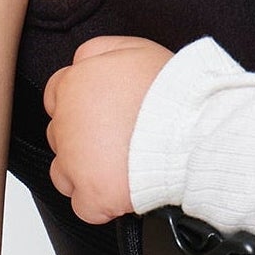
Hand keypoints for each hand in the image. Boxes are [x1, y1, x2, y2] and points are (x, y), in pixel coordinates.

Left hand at [42, 34, 173, 222]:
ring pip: (64, 172)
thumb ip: (100, 51)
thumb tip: (83, 60)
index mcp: (76, 85)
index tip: (101, 114)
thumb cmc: (176, 93)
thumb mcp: (136, 49)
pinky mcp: (93, 194)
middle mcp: (67, 122)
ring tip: (122, 168)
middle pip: (60, 134)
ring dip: (87, 172)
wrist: (197, 131)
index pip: (57, 94)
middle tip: (120, 140)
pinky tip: (123, 191)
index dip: (81, 105)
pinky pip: (84, 206)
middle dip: (85, 140)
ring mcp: (76, 162)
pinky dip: (101, 203)